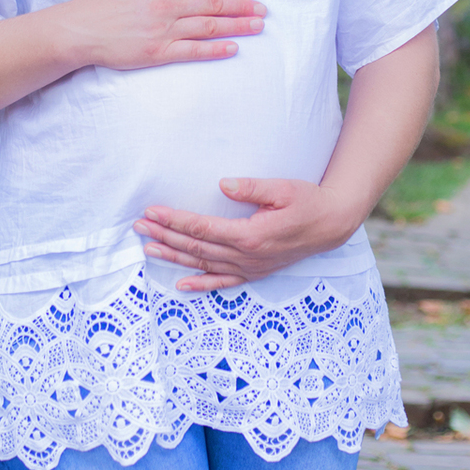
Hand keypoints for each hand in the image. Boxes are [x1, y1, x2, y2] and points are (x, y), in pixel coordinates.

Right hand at [70, 0, 265, 71]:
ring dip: (237, 26)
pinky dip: (215, 49)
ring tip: (257, 27)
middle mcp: (166, 5)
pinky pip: (193, 51)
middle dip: (242, 8)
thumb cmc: (106, 4)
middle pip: (213, 5)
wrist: (79, 29)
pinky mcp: (157, 53)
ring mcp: (162, 30)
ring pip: (209, 26)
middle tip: (263, 11)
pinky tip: (233, 48)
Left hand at [133, 176, 363, 291]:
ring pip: (203, 265)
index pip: (202, 228)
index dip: (174, 220)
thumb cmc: (307, 201)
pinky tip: (181, 285)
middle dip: (164, 236)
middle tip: (138, 226)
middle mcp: (246, 256)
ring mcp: (250, 268)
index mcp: (250, 235)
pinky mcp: (255, 272)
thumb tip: (222, 185)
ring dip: (174, 257)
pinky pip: (223, 282)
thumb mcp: (283, 188)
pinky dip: (201, 284)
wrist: (331, 224)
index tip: (152, 211)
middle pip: (196, 247)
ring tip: (148, 249)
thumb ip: (252, 187)